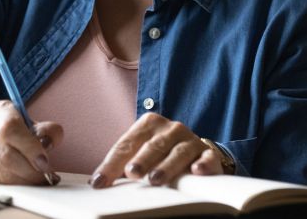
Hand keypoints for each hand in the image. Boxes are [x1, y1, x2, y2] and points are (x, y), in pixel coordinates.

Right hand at [0, 100, 62, 189]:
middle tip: (46, 176)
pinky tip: (23, 183)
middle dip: (31, 171)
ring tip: (38, 181)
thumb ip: (46, 130)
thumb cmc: (12, 125)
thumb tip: (51, 142)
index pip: (10, 128)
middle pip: (6, 156)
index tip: (44, 161)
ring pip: (1, 174)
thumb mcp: (30, 120)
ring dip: (24, 182)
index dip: (29, 147)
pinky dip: (13, 188)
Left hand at [90, 113, 223, 187]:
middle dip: (140, 160)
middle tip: (131, 173)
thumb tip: (98, 181)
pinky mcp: (208, 153)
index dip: (112, 163)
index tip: (100, 182)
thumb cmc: (162, 152)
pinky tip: (196, 172)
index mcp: (148, 124)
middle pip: (152, 145)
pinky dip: (202, 164)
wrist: (197, 151)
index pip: (126, 144)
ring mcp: (189, 139)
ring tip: (155, 179)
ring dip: (166, 166)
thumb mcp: (142, 152)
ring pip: (177, 152)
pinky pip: (206, 158)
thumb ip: (123, 162)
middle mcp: (169, 128)